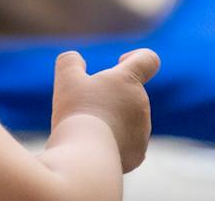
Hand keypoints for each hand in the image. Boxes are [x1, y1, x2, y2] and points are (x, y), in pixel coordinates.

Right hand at [51, 49, 157, 172]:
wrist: (87, 157)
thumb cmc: (77, 112)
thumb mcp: (66, 78)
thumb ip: (70, 61)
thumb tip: (77, 60)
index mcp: (128, 81)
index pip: (148, 59)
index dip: (136, 57)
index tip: (120, 62)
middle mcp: (142, 105)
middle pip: (128, 93)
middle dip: (109, 96)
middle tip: (84, 106)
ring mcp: (142, 132)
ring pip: (125, 119)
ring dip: (109, 120)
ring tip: (86, 129)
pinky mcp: (137, 154)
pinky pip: (125, 143)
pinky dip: (112, 143)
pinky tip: (94, 147)